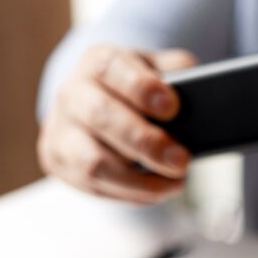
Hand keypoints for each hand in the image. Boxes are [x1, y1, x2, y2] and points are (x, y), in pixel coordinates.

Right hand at [37, 45, 197, 203]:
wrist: (96, 106)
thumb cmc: (135, 89)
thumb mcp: (157, 71)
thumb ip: (178, 72)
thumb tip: (197, 87)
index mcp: (97, 63)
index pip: (111, 68)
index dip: (141, 88)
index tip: (172, 107)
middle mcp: (73, 94)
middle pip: (101, 117)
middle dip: (146, 143)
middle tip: (181, 161)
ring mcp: (61, 131)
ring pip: (93, 163)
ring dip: (139, 181)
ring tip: (175, 183)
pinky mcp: (60, 162)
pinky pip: (95, 187)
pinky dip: (133, 194)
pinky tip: (159, 191)